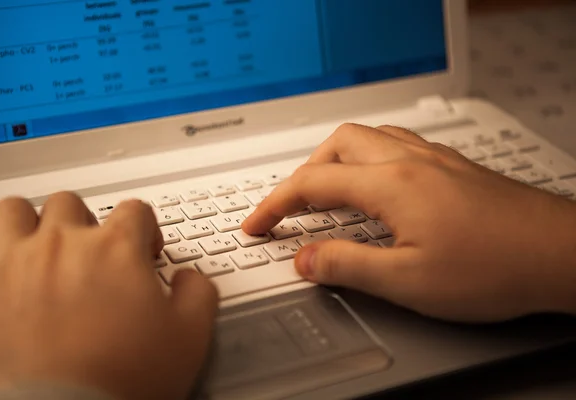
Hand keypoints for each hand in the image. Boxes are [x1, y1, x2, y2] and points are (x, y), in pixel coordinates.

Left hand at [0, 193, 217, 398]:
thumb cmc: (121, 378)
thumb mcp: (189, 336)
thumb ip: (198, 292)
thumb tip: (190, 278)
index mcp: (115, 249)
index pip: (134, 210)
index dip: (144, 228)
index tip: (144, 251)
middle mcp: (63, 245)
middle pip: (70, 204)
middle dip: (84, 222)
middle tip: (91, 252)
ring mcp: (15, 265)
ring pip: (14, 211)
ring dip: (28, 223)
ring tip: (39, 246)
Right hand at [243, 124, 575, 322]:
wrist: (559, 254)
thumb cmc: (495, 266)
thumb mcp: (408, 281)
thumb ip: (348, 267)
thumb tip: (306, 259)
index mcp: (391, 185)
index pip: (312, 184)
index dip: (275, 205)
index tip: (257, 224)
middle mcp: (409, 162)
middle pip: (335, 146)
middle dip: (302, 174)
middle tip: (290, 206)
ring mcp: (433, 160)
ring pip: (366, 138)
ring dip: (334, 160)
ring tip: (324, 190)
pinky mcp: (451, 166)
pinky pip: (393, 145)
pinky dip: (366, 159)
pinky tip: (374, 184)